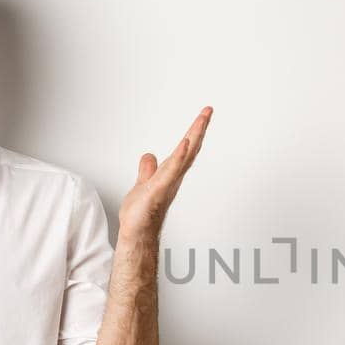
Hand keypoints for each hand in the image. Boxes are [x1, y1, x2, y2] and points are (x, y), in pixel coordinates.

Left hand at [117, 106, 211, 241]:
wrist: (137, 233)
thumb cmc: (141, 214)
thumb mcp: (143, 183)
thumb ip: (148, 169)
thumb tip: (149, 156)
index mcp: (169, 172)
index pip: (184, 148)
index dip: (193, 131)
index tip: (202, 116)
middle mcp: (172, 176)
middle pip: (189, 148)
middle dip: (198, 129)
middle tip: (208, 111)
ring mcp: (167, 182)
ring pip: (183, 155)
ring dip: (192, 137)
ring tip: (201, 120)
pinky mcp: (159, 189)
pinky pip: (171, 170)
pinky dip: (179, 157)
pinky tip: (185, 144)